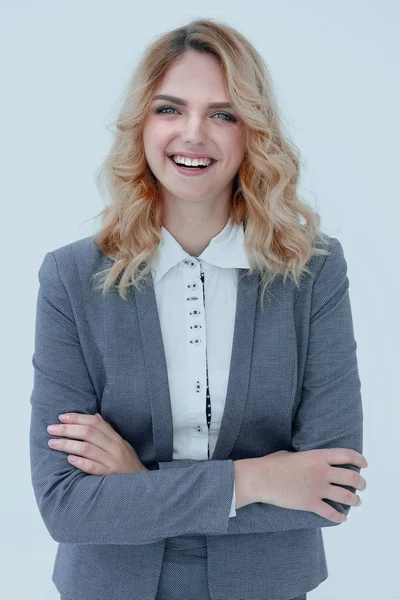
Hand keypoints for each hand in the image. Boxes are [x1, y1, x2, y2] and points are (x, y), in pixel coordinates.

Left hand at [47, 412, 147, 474]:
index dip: (77, 418)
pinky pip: (93, 467)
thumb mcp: (121, 444)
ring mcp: (112, 462)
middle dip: (67, 430)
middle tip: (51, 429)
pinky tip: (69, 459)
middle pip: (88, 433)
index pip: (95, 422)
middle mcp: (114, 447)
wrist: (142, 484)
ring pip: (87, 449)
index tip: (61, 417)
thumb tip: (94, 416)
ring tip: (53, 443)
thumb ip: (107, 431)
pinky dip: (81, 462)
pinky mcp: (109, 476)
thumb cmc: (128, 463)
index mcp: (116, 438)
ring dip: (67, 444)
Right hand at [252, 448, 367, 522]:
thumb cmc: (272, 464)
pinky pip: (331, 513)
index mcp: (318, 456)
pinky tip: (341, 518)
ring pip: (346, 496)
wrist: (261, 478)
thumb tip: (308, 462)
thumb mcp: (291, 454)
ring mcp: (317, 488)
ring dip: (354, 500)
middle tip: (362, 485)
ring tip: (356, 501)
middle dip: (361, 483)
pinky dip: (339, 517)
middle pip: (352, 477)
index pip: (347, 456)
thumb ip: (305, 458)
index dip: (359, 459)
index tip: (363, 464)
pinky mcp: (310, 503)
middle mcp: (322, 472)